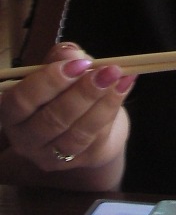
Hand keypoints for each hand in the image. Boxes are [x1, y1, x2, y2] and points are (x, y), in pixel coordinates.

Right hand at [0, 42, 133, 184]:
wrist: (93, 120)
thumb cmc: (69, 89)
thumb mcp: (64, 68)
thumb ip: (64, 58)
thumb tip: (71, 54)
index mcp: (12, 111)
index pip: (21, 100)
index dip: (49, 81)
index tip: (79, 64)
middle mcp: (25, 139)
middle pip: (51, 120)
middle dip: (82, 93)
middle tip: (107, 71)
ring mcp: (50, 155)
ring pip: (75, 133)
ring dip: (102, 102)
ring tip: (120, 77)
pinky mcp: (80, 161)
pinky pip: (96, 138)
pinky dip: (112, 109)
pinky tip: (124, 87)